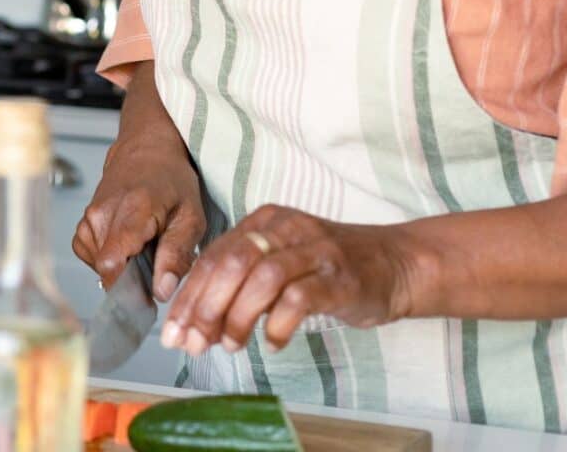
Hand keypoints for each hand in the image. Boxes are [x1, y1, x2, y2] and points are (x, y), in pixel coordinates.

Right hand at [72, 129, 205, 303]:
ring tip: (143, 249)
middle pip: (105, 268)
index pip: (112, 263)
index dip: (126, 289)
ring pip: (97, 264)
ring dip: (120, 267)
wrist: (147, 149)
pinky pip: (89, 253)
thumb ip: (176, 255)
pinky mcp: (84, 220)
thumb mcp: (191, 217)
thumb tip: (161, 292)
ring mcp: (89, 215)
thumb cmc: (171, 180)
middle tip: (155, 267)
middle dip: (131, 279)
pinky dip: (107, 257)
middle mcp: (103, 213)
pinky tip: (127, 245)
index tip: (146, 297)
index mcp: (132, 211)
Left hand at [162, 205, 420, 354]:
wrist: (393, 263)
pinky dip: (278, 322)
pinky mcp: (340, 277)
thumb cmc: (327, 268)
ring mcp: (315, 250)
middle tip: (194, 342)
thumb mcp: (280, 261)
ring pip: (263, 277)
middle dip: (206, 306)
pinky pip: (301, 297)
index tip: (173, 331)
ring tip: (231, 344)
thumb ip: (242, 280)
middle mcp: (286, 228)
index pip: (214, 256)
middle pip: (233, 262)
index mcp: (264, 221)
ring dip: (238, 315)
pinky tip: (270, 343)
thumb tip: (196, 320)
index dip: (190, 295)